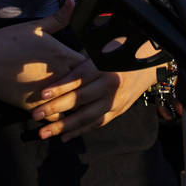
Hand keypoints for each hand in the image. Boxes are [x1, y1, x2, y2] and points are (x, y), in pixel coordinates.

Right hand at [0, 10, 86, 110]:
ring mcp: (48, 94)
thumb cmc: (7, 41)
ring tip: (78, 101)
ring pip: (72, 103)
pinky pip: (54, 115)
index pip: (91, 64)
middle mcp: (59, 76)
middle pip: (85, 85)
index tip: (88, 67)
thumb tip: (73, 1)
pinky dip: (58, 114)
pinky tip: (58, 111)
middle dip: (87, 86)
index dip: (91, 66)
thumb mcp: (34, 26)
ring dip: (75, 102)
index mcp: (62, 55)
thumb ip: (57, 18)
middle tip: (89, 86)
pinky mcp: (35, 108)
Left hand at [31, 56, 158, 141]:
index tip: (41, 94)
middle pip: (80, 100)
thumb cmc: (118, 51)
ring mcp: (116, 101)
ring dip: (65, 126)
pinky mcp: (118, 111)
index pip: (79, 79)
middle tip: (35, 115)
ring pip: (88, 116)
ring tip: (44, 133)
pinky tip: (64, 137)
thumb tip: (54, 67)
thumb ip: (80, 60)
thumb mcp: (101, 49)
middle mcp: (111, 86)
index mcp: (105, 67)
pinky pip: (97, 123)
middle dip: (56, 109)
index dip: (60, 87)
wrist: (150, 63)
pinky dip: (80, 131)